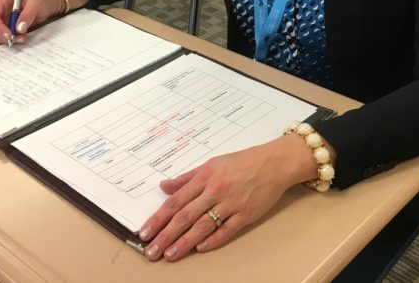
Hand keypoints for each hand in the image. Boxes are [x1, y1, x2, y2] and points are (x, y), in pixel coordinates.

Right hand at [0, 0, 58, 43]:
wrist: (47, 5)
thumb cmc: (40, 0)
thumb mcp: (36, 3)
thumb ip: (27, 14)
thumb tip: (19, 28)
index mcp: (2, 1)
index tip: (9, 34)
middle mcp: (0, 12)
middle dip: (3, 35)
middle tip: (15, 39)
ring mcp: (4, 21)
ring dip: (8, 39)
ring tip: (23, 38)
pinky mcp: (9, 29)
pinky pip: (6, 37)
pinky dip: (12, 40)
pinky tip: (22, 38)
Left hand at [138, 134, 316, 261]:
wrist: (273, 163)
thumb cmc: (242, 162)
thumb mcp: (211, 163)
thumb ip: (187, 178)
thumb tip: (164, 186)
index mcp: (204, 177)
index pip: (176, 201)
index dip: (158, 218)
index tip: (145, 232)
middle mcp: (215, 190)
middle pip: (185, 216)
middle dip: (166, 235)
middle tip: (151, 251)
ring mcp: (231, 204)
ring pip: (203, 226)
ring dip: (184, 242)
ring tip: (170, 255)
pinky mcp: (246, 215)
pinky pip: (226, 230)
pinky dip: (213, 240)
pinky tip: (200, 249)